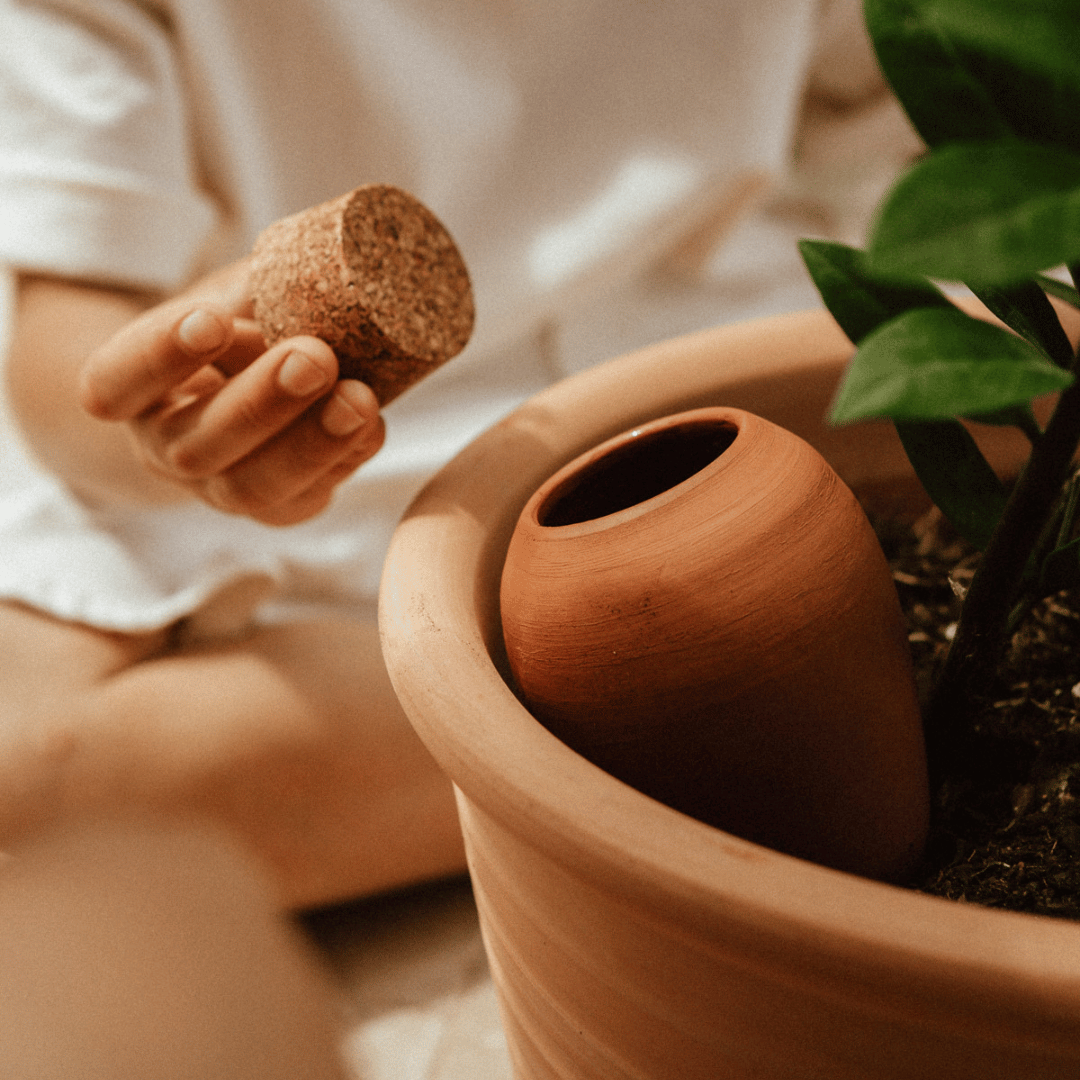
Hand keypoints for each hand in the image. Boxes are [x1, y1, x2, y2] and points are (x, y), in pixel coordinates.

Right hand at [78, 261, 384, 525]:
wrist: (250, 384)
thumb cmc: (236, 325)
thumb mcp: (232, 293)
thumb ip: (259, 288)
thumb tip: (324, 278)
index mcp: (130, 392)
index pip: (117, 383)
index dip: (159, 357)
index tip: (211, 320)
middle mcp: (166, 449)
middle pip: (195, 444)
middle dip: (260, 403)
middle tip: (315, 357)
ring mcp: (219, 488)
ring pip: (252, 487)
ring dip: (310, 443)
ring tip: (358, 400)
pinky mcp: (278, 507)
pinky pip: (305, 499)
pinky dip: (344, 461)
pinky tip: (371, 425)